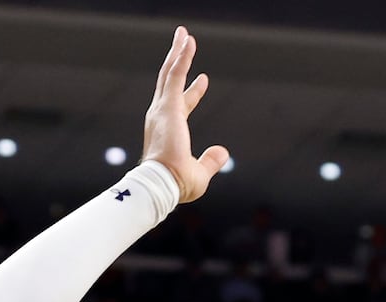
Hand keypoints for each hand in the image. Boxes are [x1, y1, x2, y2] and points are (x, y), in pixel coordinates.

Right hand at [142, 26, 228, 202]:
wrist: (163, 184)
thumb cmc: (176, 185)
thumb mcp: (200, 174)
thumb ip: (211, 161)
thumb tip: (224, 152)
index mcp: (169, 131)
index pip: (182, 105)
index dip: (194, 91)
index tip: (204, 78)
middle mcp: (162, 117)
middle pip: (170, 82)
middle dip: (177, 60)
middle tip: (183, 42)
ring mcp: (162, 110)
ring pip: (170, 73)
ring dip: (177, 51)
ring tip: (183, 32)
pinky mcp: (167, 106)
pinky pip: (175, 75)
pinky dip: (181, 57)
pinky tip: (187, 41)